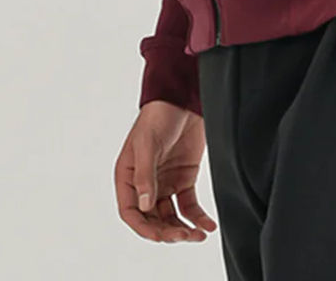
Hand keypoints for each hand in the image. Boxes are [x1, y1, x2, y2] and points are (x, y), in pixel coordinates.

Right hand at [114, 100, 216, 242]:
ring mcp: (165, 183)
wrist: (183, 98)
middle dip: (167, 231)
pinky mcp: (185, 178)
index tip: (161, 236)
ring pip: (171, 216)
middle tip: (184, 236)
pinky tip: (207, 226)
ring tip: (198, 235)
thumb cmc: (158, 116)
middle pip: (152, 218)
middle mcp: (145, 184)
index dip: (144, 227)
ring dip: (183, 229)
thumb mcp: (147, 144)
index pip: (131, 211)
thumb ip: (145, 174)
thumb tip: (145, 205)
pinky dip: (198, 217)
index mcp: (128, 177)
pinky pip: (189, 205)